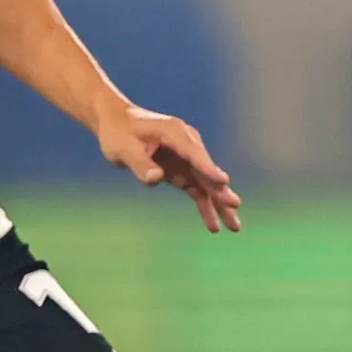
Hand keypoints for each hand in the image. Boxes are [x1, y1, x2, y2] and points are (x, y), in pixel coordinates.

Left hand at [94, 105, 242, 230]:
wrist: (117, 124)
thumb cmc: (118, 132)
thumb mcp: (123, 148)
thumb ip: (140, 163)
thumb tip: (157, 178)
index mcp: (174, 133)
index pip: (193, 153)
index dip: (208, 168)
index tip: (223, 182)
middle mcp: (186, 144)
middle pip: (206, 170)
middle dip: (220, 190)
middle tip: (235, 205)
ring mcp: (186, 158)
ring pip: (206, 184)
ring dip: (219, 204)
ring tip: (234, 227)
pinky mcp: (182, 169)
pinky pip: (196, 190)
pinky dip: (205, 206)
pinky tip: (214, 226)